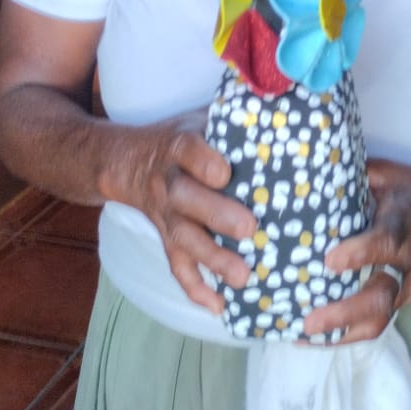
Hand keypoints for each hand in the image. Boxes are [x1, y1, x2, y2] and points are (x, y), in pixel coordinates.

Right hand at [108, 109, 256, 313]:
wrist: (124, 161)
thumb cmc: (179, 138)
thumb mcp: (198, 118)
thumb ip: (233, 117)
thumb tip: (285, 102)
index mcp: (179, 147)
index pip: (187, 150)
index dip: (204, 161)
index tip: (225, 172)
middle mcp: (169, 183)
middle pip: (187, 200)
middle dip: (216, 215)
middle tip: (249, 228)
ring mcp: (165, 215)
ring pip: (184, 239)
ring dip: (213, 259)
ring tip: (244, 277)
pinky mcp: (165, 238)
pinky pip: (176, 267)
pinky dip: (194, 288)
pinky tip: (219, 307)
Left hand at [303, 158, 410, 343]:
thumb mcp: (392, 175)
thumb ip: (355, 176)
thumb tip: (311, 169)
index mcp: (404, 229)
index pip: (384, 244)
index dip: (359, 253)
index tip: (330, 260)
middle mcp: (407, 265)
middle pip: (379, 298)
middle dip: (343, 312)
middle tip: (309, 320)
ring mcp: (406, 287)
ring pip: (377, 318)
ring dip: (341, 331)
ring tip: (303, 336)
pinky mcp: (403, 299)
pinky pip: (376, 322)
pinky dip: (347, 333)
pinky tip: (315, 338)